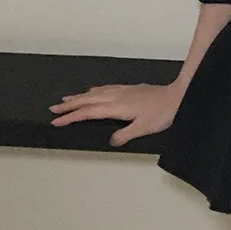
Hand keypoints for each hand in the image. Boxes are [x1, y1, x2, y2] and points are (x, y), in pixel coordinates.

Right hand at [48, 82, 181, 146]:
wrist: (177, 96)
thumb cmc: (162, 113)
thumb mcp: (143, 128)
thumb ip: (125, 135)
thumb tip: (111, 140)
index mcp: (117, 107)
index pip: (88, 112)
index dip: (71, 117)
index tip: (57, 121)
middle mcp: (117, 96)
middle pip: (87, 100)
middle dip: (69, 105)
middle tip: (53, 109)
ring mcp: (123, 91)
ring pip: (95, 93)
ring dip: (79, 96)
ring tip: (66, 100)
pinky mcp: (129, 89)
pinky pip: (105, 88)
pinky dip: (94, 90)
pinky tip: (92, 91)